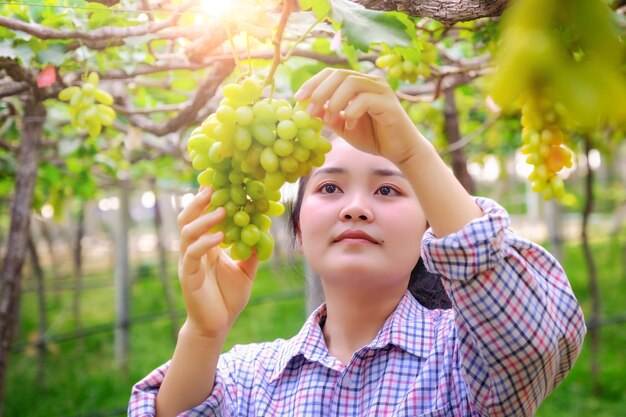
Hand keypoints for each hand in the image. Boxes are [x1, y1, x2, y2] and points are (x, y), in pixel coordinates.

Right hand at [176, 187, 258, 337]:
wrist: (218, 325)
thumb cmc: (229, 298)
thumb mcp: (246, 270)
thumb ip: (253, 250)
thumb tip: (265, 230)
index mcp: (206, 245)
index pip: (202, 216)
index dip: (206, 200)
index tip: (219, 182)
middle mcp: (193, 249)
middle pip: (187, 217)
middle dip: (197, 201)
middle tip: (213, 187)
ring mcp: (188, 261)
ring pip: (187, 232)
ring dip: (203, 219)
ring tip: (221, 210)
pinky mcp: (187, 275)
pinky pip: (192, 253)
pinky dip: (205, 242)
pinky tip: (219, 237)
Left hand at [295, 68, 421, 164]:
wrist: (400, 151)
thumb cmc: (373, 137)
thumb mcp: (343, 126)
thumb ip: (328, 115)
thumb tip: (307, 108)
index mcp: (359, 83)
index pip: (332, 73)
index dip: (313, 83)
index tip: (298, 98)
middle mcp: (370, 81)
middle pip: (339, 74)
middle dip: (319, 91)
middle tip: (309, 110)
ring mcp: (381, 90)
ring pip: (351, 83)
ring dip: (334, 101)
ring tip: (329, 119)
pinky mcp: (389, 104)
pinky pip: (365, 100)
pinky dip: (351, 112)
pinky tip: (349, 125)